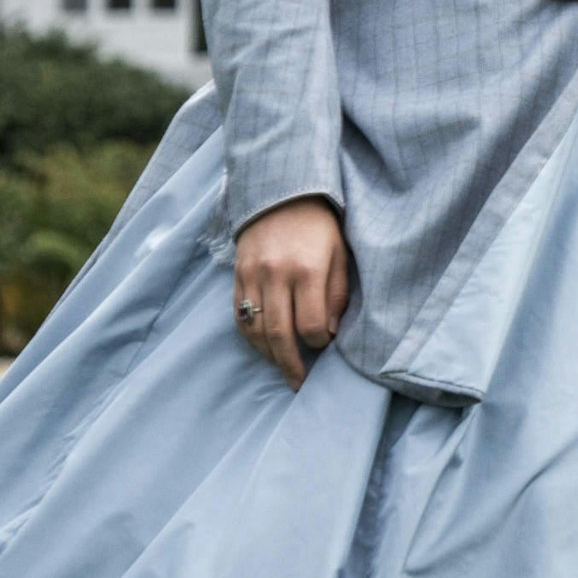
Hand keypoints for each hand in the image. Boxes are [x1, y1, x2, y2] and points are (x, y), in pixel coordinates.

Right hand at [233, 196, 352, 387]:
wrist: (282, 193)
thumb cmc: (320, 226)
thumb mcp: (340, 253)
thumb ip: (336, 294)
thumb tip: (328, 333)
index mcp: (308, 269)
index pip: (310, 323)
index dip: (319, 342)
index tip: (326, 344)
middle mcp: (276, 275)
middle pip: (279, 333)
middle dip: (290, 364)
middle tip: (299, 384)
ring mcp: (252, 276)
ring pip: (255, 329)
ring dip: (268, 355)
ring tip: (283, 369)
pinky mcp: (237, 275)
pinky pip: (239, 316)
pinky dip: (251, 337)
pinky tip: (264, 347)